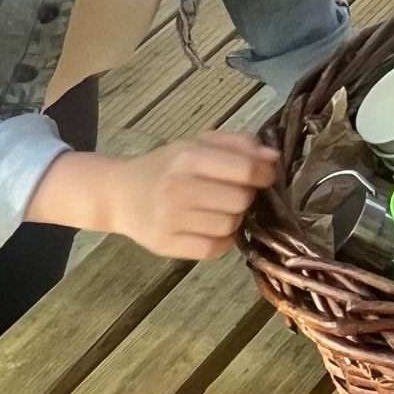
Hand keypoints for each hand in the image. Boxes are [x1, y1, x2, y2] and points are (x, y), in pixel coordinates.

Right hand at [35, 133, 278, 258]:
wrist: (120, 194)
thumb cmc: (168, 166)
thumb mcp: (199, 144)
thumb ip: (239, 144)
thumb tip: (273, 157)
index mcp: (189, 157)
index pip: (246, 170)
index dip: (264, 174)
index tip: (263, 176)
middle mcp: (178, 187)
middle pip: (242, 200)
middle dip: (246, 197)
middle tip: (234, 193)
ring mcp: (170, 219)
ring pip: (231, 225)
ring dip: (234, 219)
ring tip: (220, 210)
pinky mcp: (166, 245)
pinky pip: (214, 249)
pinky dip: (222, 241)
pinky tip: (211, 228)